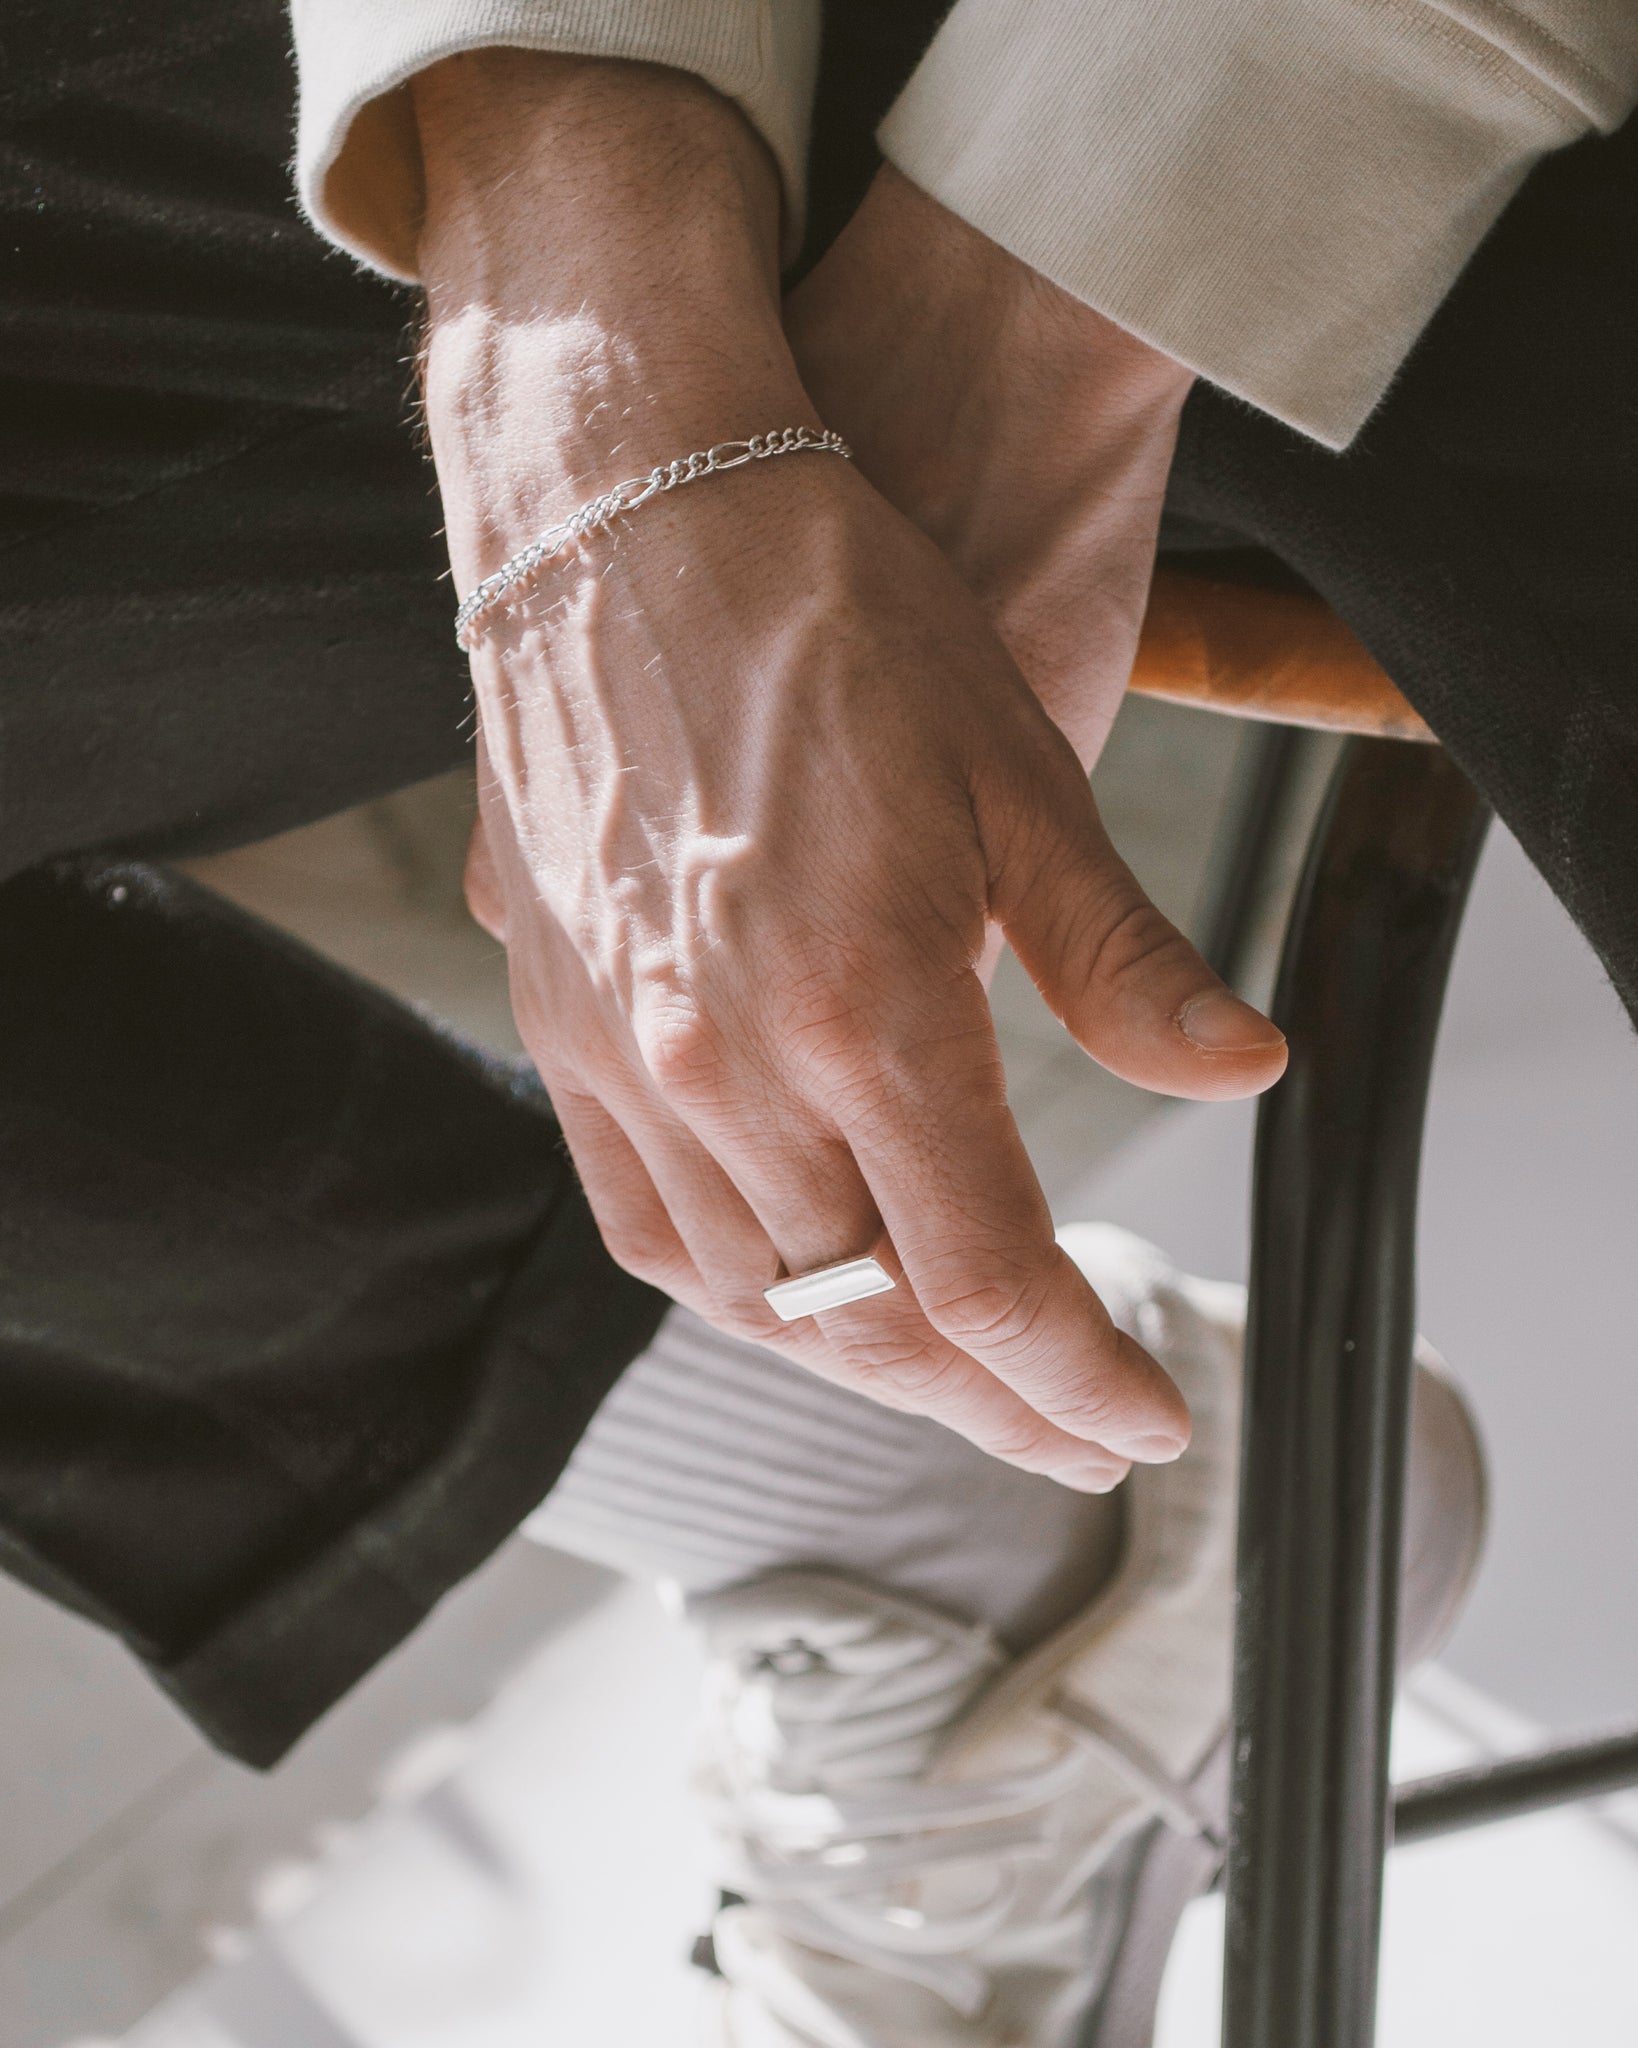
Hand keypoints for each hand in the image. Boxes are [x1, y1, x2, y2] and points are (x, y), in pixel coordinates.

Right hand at [415, 54, 1284, 1486]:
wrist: (630, 517)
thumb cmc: (834, 621)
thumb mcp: (1022, 778)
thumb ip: (1125, 959)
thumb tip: (1241, 1065)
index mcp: (866, 1009)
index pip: (987, 1277)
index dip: (1075, 1377)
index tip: (1136, 1419)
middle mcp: (729, 1064)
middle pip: (871, 1317)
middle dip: (987, 1399)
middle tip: (1063, 1430)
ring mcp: (628, 1056)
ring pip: (755, 1296)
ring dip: (865, 1361)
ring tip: (950, 1377)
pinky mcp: (563, 1029)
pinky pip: (645, 1225)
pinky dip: (742, 1293)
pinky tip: (795, 1292)